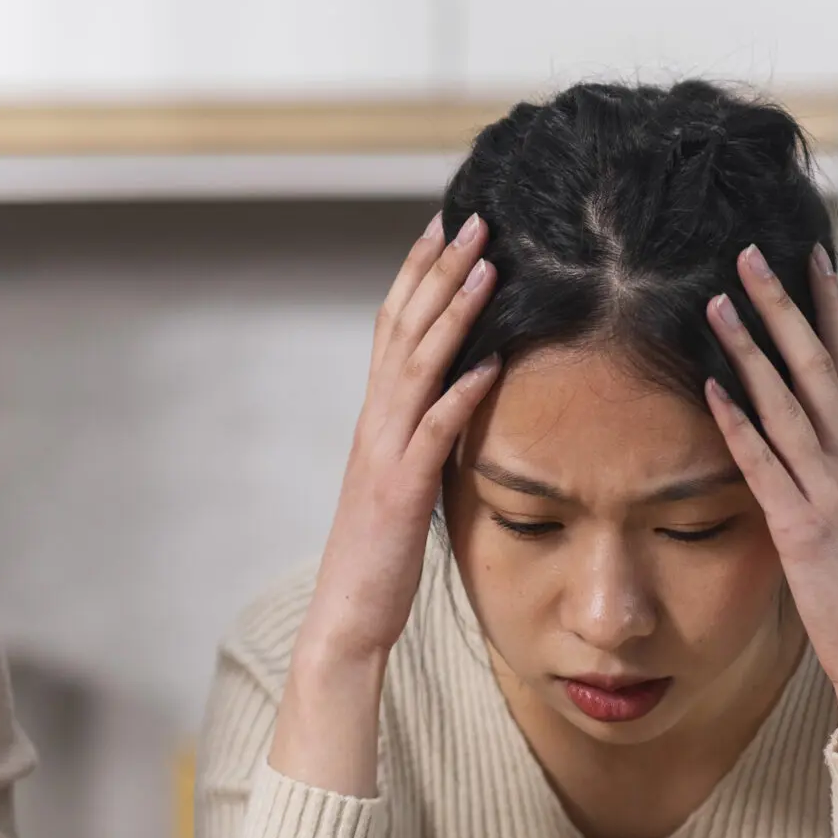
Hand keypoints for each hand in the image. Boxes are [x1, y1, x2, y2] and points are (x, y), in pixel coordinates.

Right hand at [269, 211, 502, 793]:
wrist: (348, 617)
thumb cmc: (379, 559)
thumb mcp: (403, 485)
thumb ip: (422, 439)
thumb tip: (457, 400)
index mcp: (376, 422)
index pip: (395, 331)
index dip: (418, 277)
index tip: (446, 229)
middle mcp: (375, 426)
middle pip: (404, 331)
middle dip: (437, 272)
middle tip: (471, 219)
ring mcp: (385, 455)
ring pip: (418, 367)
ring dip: (453, 313)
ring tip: (487, 266)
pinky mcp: (402, 492)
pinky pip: (434, 433)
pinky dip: (460, 395)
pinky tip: (490, 363)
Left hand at [704, 244, 837, 746]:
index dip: (830, 306)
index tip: (811, 256)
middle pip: (820, 363)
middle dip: (784, 306)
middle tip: (750, 256)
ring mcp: (830, 491)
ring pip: (789, 404)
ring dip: (751, 351)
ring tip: (716, 306)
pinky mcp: (801, 528)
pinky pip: (765, 466)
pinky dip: (739, 425)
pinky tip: (710, 392)